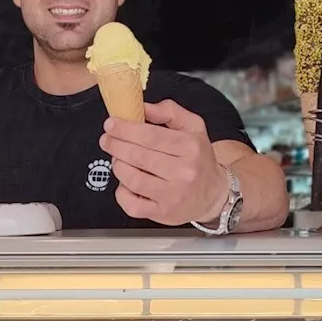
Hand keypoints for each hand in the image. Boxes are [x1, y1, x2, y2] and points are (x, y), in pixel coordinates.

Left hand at [99, 99, 228, 225]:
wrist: (215, 195)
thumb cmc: (199, 159)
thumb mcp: (193, 128)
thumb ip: (169, 112)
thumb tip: (142, 107)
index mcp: (190, 147)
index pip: (150, 136)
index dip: (125, 129)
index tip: (110, 124)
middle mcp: (183, 172)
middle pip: (138, 156)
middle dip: (115, 145)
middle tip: (106, 140)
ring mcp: (172, 195)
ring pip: (132, 179)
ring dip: (118, 166)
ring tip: (117, 159)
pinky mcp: (163, 213)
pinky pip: (132, 204)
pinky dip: (121, 192)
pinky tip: (125, 183)